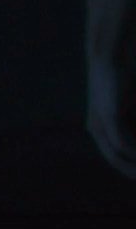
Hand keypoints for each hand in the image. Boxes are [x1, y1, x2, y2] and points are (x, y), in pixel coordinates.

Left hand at [88, 64, 135, 178]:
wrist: (109, 57)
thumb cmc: (125, 81)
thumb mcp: (133, 106)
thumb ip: (134, 123)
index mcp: (101, 129)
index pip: (117, 158)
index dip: (131, 169)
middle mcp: (97, 129)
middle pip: (117, 160)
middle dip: (133, 171)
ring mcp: (100, 123)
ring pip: (119, 154)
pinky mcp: (108, 115)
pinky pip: (122, 141)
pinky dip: (135, 152)